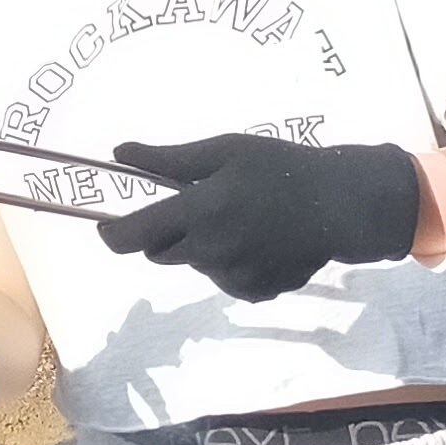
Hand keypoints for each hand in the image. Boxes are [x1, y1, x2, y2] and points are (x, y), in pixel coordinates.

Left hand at [96, 132, 422, 301]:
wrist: (340, 206)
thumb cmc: (279, 168)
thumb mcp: (224, 151)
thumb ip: (167, 159)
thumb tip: (118, 155)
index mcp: (198, 213)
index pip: (132, 236)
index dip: (111, 233)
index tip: (105, 223)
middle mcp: (210, 252)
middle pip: (160, 253)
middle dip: (164, 233)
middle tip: (195, 207)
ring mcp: (233, 278)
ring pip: (195, 265)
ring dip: (201, 247)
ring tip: (238, 219)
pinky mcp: (254, 293)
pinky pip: (224, 280)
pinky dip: (230, 264)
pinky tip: (256, 241)